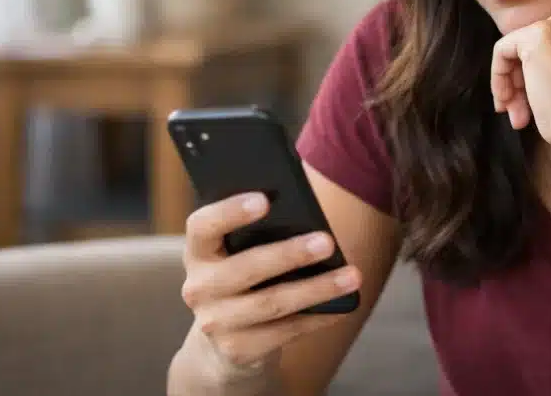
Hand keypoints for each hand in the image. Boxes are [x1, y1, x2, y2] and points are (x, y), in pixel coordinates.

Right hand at [172, 192, 360, 385]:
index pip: (202, 226)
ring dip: (316, 288)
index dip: (229, 212)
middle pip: (245, 268)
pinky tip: (344, 304)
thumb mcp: (240, 253)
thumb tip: (307, 214)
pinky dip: (318, 317)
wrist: (225, 343)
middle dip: (289, 254)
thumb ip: (262, 231)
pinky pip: (285, 331)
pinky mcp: (238, 350)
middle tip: (327, 241)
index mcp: (199, 251)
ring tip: (352, 275)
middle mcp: (199, 288)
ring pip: (271, 303)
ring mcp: (215, 323)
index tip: (265, 200)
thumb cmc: (246, 278)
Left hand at [491, 3, 550, 152]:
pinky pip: (502, 50)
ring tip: (517, 114)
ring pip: (519, 48)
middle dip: (527, 76)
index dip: (547, 65)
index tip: (546, 91)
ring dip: (514, 83)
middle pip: (538, 42)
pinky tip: (508, 102)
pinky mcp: (536, 36)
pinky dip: (499, 77)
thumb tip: (543, 58)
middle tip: (524, 108)